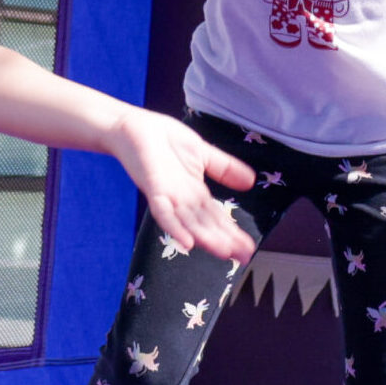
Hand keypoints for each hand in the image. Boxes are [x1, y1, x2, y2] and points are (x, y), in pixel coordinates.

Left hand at [107, 108, 255, 263]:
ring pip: (189, 222)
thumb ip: (224, 168)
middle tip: (244, 258)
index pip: (217, 216)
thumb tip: (251, 182)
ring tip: (224, 253)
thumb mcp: (203, 152)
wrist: (135, 126)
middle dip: (225, 240)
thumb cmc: (164, 139)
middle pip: (207, 224)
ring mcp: (168, 196)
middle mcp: (183, 199)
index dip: (233, 232)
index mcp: (195, 192)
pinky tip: (188, 243)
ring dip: (206, 238)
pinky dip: (175, 227)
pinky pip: (163, 212)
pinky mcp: (153, 188)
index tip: (249, 248)